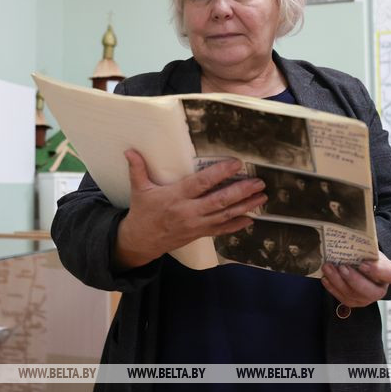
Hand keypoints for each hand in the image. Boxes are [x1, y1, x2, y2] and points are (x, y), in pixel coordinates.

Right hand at [114, 149, 267, 270]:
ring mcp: (195, 224)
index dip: (219, 173)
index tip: (236, 164)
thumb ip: (138, 169)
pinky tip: (250, 219)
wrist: (141, 241)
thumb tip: (129, 151)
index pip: (201, 183)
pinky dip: (236, 225)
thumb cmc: (142, 212)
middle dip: (241, 191)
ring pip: (224, 215)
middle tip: (258, 182)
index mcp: (175, 196)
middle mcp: (188, 211)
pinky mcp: (199, 234)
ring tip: (261, 196)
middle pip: (219, 201)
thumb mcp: (139, 189)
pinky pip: (221, 230)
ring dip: (244, 206)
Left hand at [320, 251, 390, 307]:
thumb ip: (364, 248)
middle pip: (370, 291)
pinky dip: (332, 287)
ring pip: (353, 295)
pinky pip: (342, 297)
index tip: (363, 263)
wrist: (362, 265)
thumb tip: (349, 239)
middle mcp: (380, 290)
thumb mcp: (369, 249)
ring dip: (338, 281)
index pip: (390, 274)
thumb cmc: (366, 256)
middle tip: (342, 267)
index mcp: (389, 273)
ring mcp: (366, 299)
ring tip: (327, 267)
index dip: (378, 270)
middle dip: (354, 280)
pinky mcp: (353, 302)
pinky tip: (325, 277)